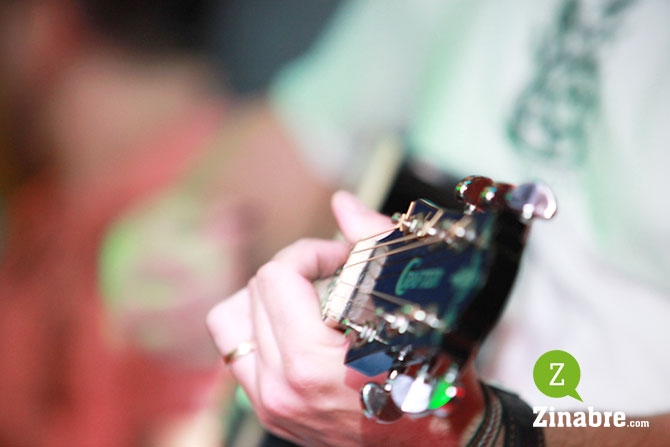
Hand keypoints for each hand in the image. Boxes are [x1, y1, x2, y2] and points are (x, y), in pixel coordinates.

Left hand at [207, 191, 484, 445]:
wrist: (437, 442)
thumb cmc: (432, 380)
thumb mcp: (413, 308)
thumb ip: (375, 245)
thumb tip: (342, 202)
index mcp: (309, 366)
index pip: (276, 277)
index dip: (311, 252)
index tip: (342, 258)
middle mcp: (279, 390)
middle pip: (252, 291)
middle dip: (294, 270)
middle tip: (332, 273)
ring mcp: (270, 405)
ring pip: (230, 321)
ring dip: (264, 298)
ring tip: (304, 297)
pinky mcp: (270, 412)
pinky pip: (239, 351)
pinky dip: (261, 326)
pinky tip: (297, 325)